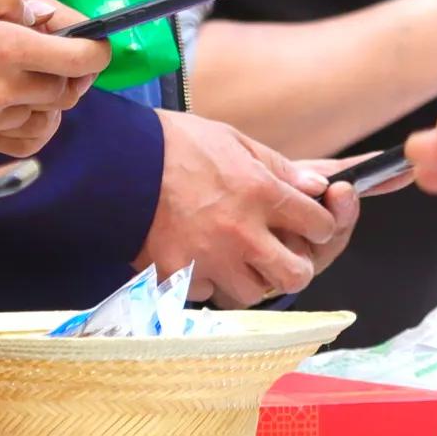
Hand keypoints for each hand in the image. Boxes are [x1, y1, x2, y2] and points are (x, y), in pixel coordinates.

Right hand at [0, 0, 109, 156]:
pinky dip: (33, 126)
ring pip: (48, 116)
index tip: (93, 39)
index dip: (97, 47)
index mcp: (6, 48)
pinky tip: (19, 108)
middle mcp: (6, 90)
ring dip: (50, 96)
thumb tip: (38, 13)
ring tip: (31, 76)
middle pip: (68, 89)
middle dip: (71, 68)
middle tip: (51, 50)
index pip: (81, 58)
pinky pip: (23, 141)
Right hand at [136, 112, 352, 304]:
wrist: (115, 162)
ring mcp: (209, 259)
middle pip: (295, 275)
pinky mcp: (178, 277)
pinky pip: (207, 294)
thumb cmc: (174, 144)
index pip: (320, 225)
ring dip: (251, 278)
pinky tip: (200, 259)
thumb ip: (279, 167)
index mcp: (260, 192)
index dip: (321, 225)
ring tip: (238, 258)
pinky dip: (207, 281)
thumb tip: (317, 186)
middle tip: (283, 256)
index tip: (311, 223)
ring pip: (253, 293)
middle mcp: (241, 232)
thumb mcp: (234, 141)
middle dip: (295, 266)